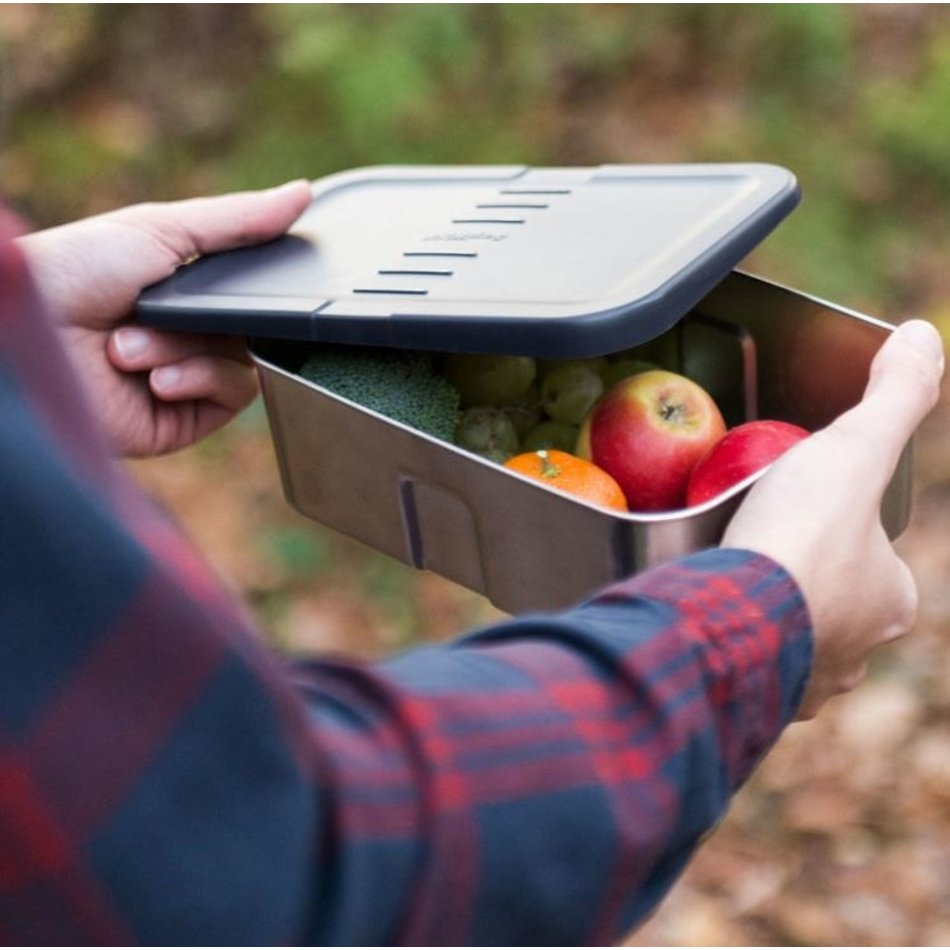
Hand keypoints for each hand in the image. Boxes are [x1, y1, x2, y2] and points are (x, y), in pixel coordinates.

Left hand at [16, 180, 312, 456]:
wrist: (30, 337)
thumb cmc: (73, 271)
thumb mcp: (161, 229)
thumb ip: (237, 220)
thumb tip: (303, 193)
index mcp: (187, 292)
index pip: (252, 290)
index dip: (262, 284)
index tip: (269, 273)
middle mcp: (191, 336)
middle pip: (255, 327)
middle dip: (214, 318)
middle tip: (172, 308)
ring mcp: (189, 378)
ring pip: (247, 361)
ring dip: (190, 349)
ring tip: (129, 347)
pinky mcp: (184, 419)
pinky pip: (232, 396)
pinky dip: (200, 380)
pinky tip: (154, 378)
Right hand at [723, 319, 944, 718]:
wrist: (733, 619)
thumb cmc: (802, 535)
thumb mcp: (852, 449)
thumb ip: (892, 397)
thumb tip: (922, 332)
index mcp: (890, 597)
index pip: (871, 553)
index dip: (839, 527)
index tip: (799, 510)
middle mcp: (859, 652)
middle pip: (833, 602)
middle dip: (806, 581)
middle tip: (757, 546)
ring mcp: (807, 685)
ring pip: (794, 643)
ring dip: (772, 619)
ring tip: (729, 585)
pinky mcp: (758, 705)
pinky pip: (752, 671)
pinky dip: (737, 649)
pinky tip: (712, 625)